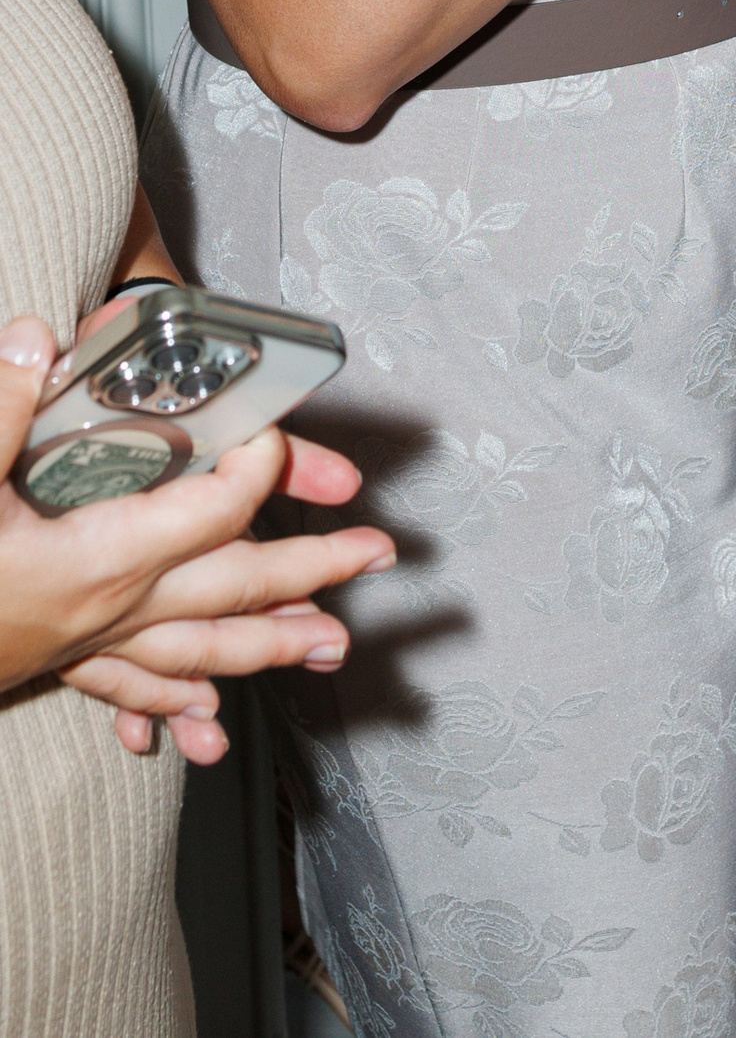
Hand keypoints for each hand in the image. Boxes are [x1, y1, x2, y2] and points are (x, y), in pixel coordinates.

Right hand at [0, 315, 393, 760]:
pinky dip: (173, 702)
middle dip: (312, 574)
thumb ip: (0, 404)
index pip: (211, 513)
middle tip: (380, 559)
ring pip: (198, 652)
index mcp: (98, 559)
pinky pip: (131, 689)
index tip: (287, 436)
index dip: (259, 471)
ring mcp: (85, 644)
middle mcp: (109, 609)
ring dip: (269, 646)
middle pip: (233, 592)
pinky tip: (203, 720)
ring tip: (332, 648)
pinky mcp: (55, 662)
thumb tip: (38, 331)